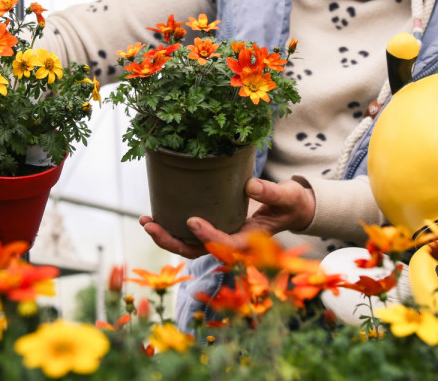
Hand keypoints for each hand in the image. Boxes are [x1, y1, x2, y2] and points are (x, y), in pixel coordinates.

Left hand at [139, 178, 315, 257]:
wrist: (292, 210)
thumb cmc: (290, 203)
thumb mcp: (287, 196)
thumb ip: (271, 193)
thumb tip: (251, 185)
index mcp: (249, 241)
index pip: (226, 245)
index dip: (208, 236)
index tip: (192, 221)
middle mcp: (231, 244)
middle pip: (198, 251)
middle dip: (172, 241)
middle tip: (150, 225)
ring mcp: (222, 238)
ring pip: (190, 246)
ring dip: (166, 237)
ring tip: (145, 221)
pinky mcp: (216, 229)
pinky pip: (190, 235)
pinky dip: (172, 228)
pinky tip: (156, 216)